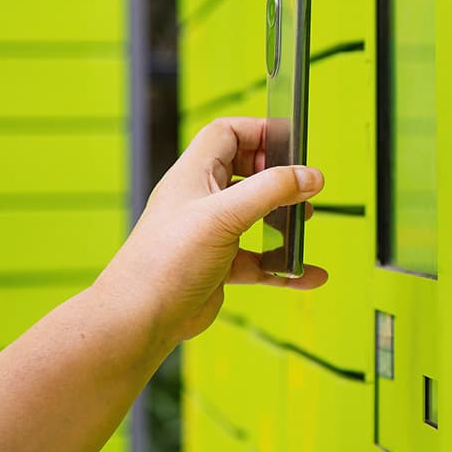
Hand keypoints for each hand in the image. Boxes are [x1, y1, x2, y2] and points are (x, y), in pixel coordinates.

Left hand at [94, 117, 326, 347]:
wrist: (140, 320)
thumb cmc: (165, 261)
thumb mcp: (224, 215)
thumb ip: (271, 191)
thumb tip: (311, 176)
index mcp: (195, 174)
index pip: (226, 134)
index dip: (258, 131)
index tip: (290, 143)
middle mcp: (201, 199)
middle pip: (244, 170)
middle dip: (276, 175)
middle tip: (300, 185)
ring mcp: (210, 232)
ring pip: (254, 214)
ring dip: (282, 218)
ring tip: (304, 222)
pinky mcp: (218, 265)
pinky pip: (259, 259)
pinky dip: (282, 265)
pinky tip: (307, 275)